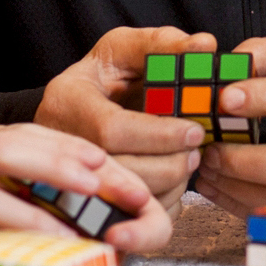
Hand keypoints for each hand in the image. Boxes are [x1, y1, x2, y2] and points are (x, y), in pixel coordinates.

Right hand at [37, 25, 212, 211]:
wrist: (77, 109)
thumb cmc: (104, 77)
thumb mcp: (124, 49)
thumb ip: (163, 45)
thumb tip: (205, 45)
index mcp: (66, 101)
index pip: (112, 130)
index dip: (159, 135)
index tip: (194, 131)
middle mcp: (60, 144)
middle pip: (119, 171)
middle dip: (169, 165)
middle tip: (196, 151)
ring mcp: (65, 179)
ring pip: (125, 202)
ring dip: (169, 187)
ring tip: (186, 162)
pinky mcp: (84, 205)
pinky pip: (128, 221)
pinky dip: (159, 207)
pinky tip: (169, 181)